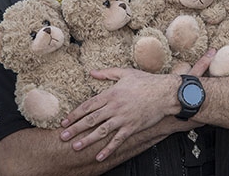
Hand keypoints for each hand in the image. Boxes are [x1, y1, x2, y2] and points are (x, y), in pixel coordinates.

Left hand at [58, 49, 215, 161]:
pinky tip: (99, 156)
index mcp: (111, 94)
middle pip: (91, 119)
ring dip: (87, 140)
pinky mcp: (132, 127)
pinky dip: (108, 149)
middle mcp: (114, 107)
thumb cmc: (146, 81)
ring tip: (75, 147)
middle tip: (63, 136)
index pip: (88, 106)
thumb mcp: (126, 73)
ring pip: (101, 131)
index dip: (75, 114)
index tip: (65, 121)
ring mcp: (123, 118)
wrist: (165, 92)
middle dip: (75, 129)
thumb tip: (92, 72)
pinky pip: (118, 140)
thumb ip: (108, 73)